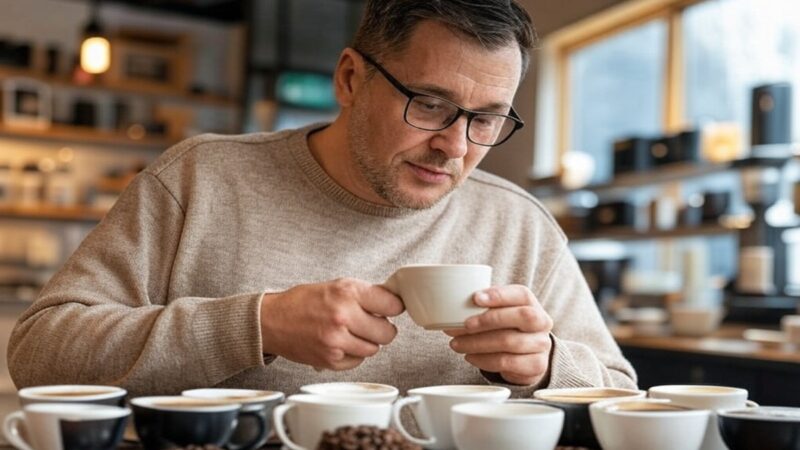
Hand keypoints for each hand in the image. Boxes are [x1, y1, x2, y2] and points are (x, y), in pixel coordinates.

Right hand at [260, 278, 403, 369]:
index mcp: (347, 292)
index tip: (391, 308)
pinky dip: (353, 354)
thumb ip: (364, 294)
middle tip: (372, 323)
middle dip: (382, 328)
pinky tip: (341, 343)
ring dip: (367, 342)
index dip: (394, 307)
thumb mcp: (335, 285)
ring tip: (351, 332)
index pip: (392, 305)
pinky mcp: (331, 360)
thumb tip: (393, 303)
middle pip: (388, 332)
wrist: (272, 321)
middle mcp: (343, 316)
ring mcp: (337, 341)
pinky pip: (358, 361)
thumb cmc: (303, 302)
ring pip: (374, 349)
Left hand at [445, 285, 552, 385]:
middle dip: (489, 320)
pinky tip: (470, 356)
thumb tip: (450, 307)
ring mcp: (541, 345)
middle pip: (522, 316)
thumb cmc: (507, 328)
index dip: (499, 295)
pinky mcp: (536, 365)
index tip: (475, 298)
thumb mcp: (499, 312)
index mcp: (531, 303)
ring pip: (510, 342)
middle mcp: (542, 322)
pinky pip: (507, 362)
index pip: (521, 294)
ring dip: (478, 343)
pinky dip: (484, 360)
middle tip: (465, 325)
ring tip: (457, 344)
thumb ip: (483, 306)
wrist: (527, 356)